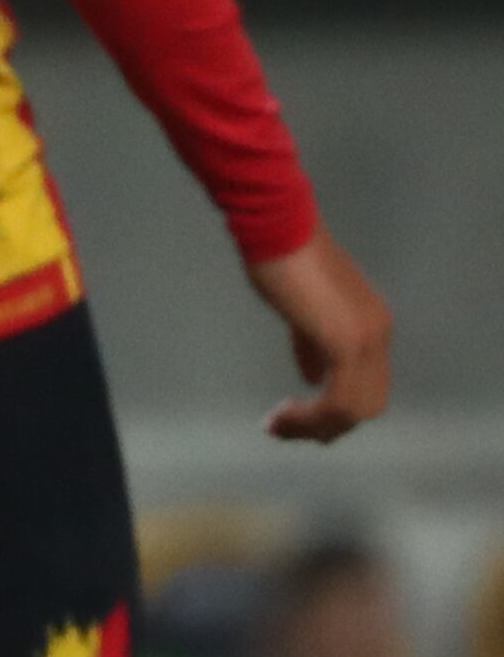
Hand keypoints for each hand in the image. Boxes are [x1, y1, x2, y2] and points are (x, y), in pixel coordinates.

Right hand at [248, 229, 392, 442]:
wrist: (278, 226)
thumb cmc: (283, 257)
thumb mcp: (302, 308)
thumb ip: (310, 342)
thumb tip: (311, 374)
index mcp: (372, 326)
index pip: (367, 385)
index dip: (336, 410)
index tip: (295, 417)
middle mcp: (379, 336)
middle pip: (367, 404)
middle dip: (327, 426)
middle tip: (288, 431)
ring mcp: (366, 340)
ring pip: (354, 408)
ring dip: (315, 426)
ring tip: (280, 426)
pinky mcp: (345, 342)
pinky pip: (337, 399)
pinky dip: (310, 416)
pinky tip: (283, 415)